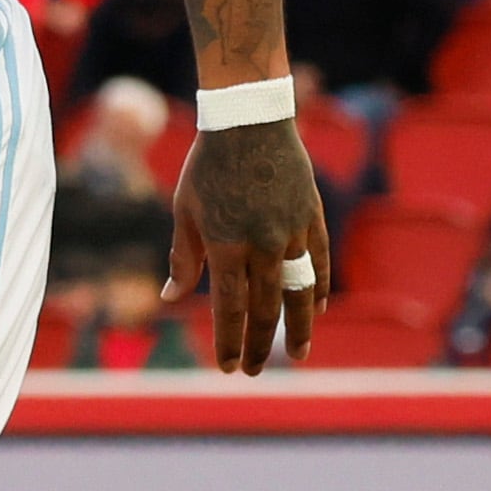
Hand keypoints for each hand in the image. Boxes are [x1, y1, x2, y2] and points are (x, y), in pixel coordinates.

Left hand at [166, 119, 329, 372]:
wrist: (249, 120)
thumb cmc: (207, 164)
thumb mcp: (185, 208)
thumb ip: (183, 256)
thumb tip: (170, 297)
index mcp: (226, 242)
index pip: (229, 306)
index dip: (228, 339)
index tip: (227, 366)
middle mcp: (262, 243)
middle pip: (265, 309)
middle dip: (258, 345)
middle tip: (252, 371)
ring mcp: (292, 231)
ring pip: (299, 293)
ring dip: (299, 329)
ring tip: (298, 356)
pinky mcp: (312, 217)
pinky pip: (320, 263)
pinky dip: (319, 289)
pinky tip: (318, 310)